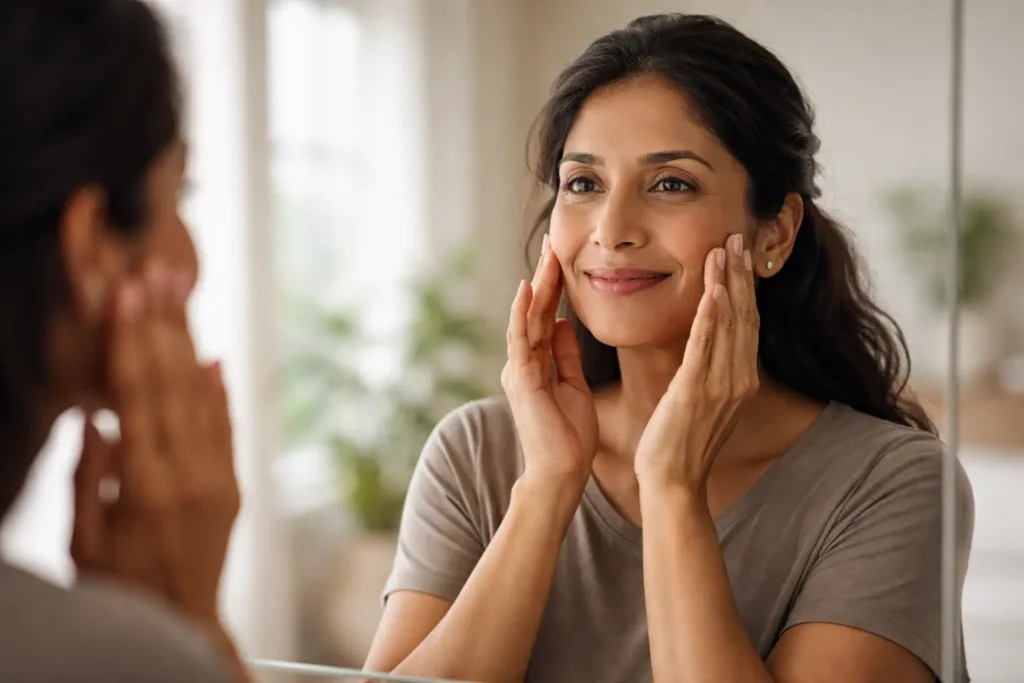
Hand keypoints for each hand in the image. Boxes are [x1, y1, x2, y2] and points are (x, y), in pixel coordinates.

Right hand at [71, 263, 239, 627]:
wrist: (185, 627)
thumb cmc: (120, 590)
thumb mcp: (85, 543)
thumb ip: (88, 479)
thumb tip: (96, 419)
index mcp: (145, 488)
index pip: (136, 398)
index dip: (131, 343)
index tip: (126, 295)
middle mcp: (190, 476)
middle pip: (173, 386)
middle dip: (161, 326)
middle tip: (155, 273)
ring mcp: (219, 480)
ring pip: (203, 399)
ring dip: (190, 344)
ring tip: (180, 297)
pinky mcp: (234, 487)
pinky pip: (228, 429)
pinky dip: (222, 392)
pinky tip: (215, 357)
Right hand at [501, 236, 597, 489]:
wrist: (562, 472)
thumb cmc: (569, 436)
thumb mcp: (573, 386)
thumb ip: (565, 355)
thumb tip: (562, 324)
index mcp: (536, 363)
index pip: (544, 315)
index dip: (553, 285)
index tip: (562, 257)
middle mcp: (523, 362)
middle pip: (533, 310)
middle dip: (544, 275)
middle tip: (552, 241)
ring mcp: (519, 369)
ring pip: (526, 317)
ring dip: (536, 285)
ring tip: (545, 254)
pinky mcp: (522, 379)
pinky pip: (520, 339)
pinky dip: (522, 312)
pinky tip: (527, 289)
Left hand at [633, 233, 759, 491]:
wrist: (673, 483)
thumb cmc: (681, 445)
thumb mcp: (701, 402)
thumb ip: (709, 372)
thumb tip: (706, 348)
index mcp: (740, 380)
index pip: (746, 323)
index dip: (745, 286)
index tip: (740, 254)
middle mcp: (738, 378)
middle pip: (744, 315)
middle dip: (741, 274)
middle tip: (738, 236)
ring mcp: (721, 385)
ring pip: (728, 323)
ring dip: (728, 283)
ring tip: (725, 248)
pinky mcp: (697, 390)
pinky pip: (706, 345)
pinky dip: (711, 315)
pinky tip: (714, 289)